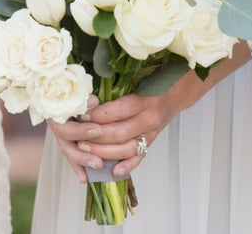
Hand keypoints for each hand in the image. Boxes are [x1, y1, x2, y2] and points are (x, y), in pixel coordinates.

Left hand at [50, 89, 180, 180]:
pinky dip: (126, 166)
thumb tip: (86, 98)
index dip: (96, 116)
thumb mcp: (134, 81)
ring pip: (127, 149)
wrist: (174, 93)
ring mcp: (151, 133)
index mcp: (144, 101)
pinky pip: (139, 158)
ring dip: (104, 152)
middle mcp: (149, 119)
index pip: (116, 112)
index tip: (80, 116)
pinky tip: (113, 171)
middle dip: (95, 137)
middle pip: (119, 133)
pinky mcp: (151, 143)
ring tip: (85, 149)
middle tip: (77, 137)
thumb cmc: (150, 84)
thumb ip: (114, 90)